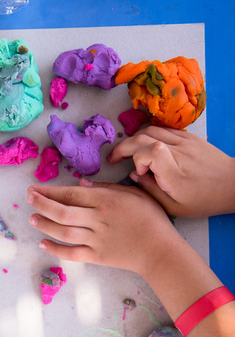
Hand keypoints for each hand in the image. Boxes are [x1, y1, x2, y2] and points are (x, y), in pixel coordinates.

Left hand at [27, 179, 179, 277]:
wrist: (160, 250)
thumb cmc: (151, 219)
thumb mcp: (133, 195)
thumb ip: (107, 188)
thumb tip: (81, 185)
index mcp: (106, 201)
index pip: (72, 194)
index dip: (50, 191)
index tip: (36, 188)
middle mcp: (98, 219)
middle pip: (63, 211)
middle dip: (42, 204)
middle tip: (29, 199)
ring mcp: (96, 239)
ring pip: (64, 231)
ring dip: (45, 224)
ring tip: (32, 219)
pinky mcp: (97, 256)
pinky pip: (72, 253)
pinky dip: (56, 249)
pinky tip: (43, 243)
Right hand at [108, 127, 234, 217]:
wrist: (232, 183)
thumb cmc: (204, 199)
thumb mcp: (175, 207)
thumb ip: (151, 191)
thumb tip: (134, 175)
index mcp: (175, 173)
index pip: (148, 151)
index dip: (136, 158)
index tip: (138, 172)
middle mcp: (179, 153)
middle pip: (143, 136)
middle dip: (123, 146)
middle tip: (113, 159)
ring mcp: (184, 141)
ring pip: (150, 129)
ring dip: (134, 139)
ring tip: (127, 152)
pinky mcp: (188, 136)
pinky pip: (162, 129)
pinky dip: (148, 135)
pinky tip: (145, 146)